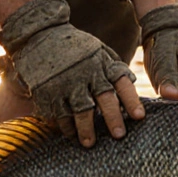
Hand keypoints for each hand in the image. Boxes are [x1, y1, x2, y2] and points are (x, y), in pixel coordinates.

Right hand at [0, 0, 144, 146]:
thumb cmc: (73, 46)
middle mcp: (85, 72)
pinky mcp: (46, 90)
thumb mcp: (96, 49)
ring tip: (89, 143)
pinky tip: (69, 133)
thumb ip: (111, 66)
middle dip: (113, 119)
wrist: (38, 33)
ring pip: (80, 111)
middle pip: (103, 99)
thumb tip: (130, 83)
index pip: (121, 83)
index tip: (139, 117)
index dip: (131, 100)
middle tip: (119, 136)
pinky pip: (58, 113)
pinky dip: (64, 125)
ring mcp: (65, 82)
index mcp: (101, 62)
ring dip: (86, 129)